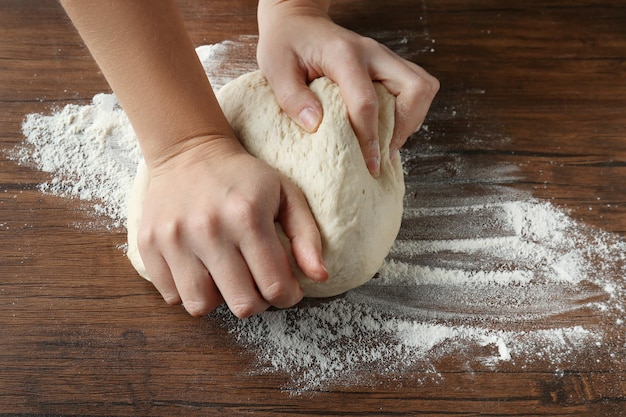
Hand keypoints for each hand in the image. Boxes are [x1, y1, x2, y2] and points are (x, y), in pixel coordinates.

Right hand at [137, 137, 326, 317]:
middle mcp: (209, 229)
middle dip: (258, 302)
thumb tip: (319, 277)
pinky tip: (201, 270)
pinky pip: (171, 296)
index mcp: (247, 217)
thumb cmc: (245, 177)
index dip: (287, 297)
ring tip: (228, 278)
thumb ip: (307, 236)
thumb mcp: (286, 194)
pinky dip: (189, 291)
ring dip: (221, 300)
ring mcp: (174, 238)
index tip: (286, 288)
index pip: (275, 287)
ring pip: (202, 307)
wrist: (189, 151)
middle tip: (258, 285)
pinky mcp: (149, 244)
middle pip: (241, 305)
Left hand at [257, 0, 438, 175]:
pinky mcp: (387, 65)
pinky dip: (407, 112)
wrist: (297, 19)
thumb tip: (315, 125)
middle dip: (406, 125)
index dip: (370, 138)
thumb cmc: (285, 43)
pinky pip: (414, 89)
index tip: (370, 165)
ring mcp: (384, 58)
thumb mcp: (275, 68)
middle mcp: (373, 53)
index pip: (367, 102)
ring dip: (410, 120)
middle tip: (385, 150)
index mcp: (344, 55)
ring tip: (387, 142)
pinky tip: (386, 128)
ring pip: (423, 87)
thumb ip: (292, 98)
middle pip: (417, 87)